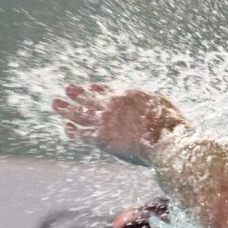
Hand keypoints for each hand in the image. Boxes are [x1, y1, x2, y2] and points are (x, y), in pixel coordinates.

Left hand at [53, 84, 186, 165]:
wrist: (165, 140)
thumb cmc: (172, 127)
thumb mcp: (165, 107)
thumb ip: (154, 105)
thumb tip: (155, 107)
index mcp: (129, 94)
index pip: (108, 90)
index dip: (97, 89)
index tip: (90, 87)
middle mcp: (114, 104)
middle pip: (90, 97)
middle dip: (77, 93)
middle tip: (67, 89)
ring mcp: (106, 120)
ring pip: (80, 113)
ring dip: (66, 108)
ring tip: (55, 103)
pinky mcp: (101, 137)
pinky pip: (82, 133)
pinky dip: (72, 131)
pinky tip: (65, 128)